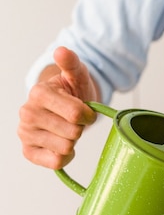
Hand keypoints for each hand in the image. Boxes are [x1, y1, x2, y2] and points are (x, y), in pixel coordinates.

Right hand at [18, 46, 99, 168]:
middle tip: (74, 121)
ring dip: (73, 142)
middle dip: (80, 128)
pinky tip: (61, 145)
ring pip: (66, 149)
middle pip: (73, 133)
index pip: (76, 114)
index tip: (85, 111)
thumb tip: (62, 51)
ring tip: (66, 130)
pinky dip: (65, 157)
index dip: (88, 115)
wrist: (64, 109)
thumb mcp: (76, 75)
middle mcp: (27, 113)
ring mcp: (25, 134)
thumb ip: (71, 63)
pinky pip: (56, 163)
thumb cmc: (72, 93)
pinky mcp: (28, 152)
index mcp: (38, 93)